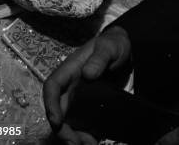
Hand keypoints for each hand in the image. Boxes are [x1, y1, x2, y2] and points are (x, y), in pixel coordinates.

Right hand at [43, 26, 130, 143]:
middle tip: (75, 143)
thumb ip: (100, 58)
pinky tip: (96, 140)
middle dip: (64, 129)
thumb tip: (87, 74)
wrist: (127, 49)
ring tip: (88, 144)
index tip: (57, 121)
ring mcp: (80, 96)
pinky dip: (87, 132)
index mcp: (70, 70)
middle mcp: (71, 86)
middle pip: (60, 110)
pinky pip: (84, 121)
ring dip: (75, 135)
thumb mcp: (109, 47)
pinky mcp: (91, 104)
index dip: (51, 104)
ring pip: (71, 119)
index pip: (52, 87)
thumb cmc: (114, 44)